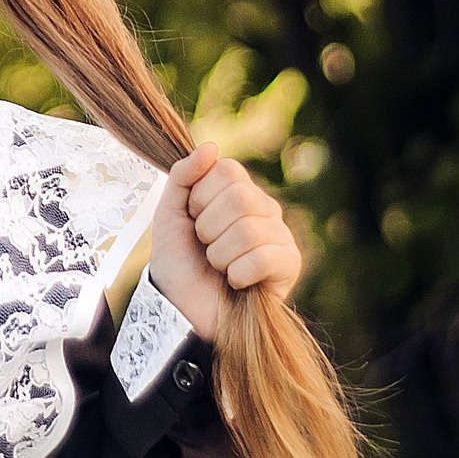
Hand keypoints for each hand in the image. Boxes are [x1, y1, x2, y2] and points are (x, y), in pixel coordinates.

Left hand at [144, 143, 302, 342]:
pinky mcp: (289, 265)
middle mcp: (265, 208)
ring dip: (220, 255)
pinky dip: (238, 274)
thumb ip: (182, 177)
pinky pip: (265, 257)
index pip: (227, 170)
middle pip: (239, 198)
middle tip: (205, 246)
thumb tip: (210, 148)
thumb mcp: (169, 214)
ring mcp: (280, 235)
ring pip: (249, 230)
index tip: (193, 219)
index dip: (200, 198)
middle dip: (208, 228)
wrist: (182, 309)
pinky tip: (235, 283)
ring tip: (218, 267)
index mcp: (238, 191)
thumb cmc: (179, 261)